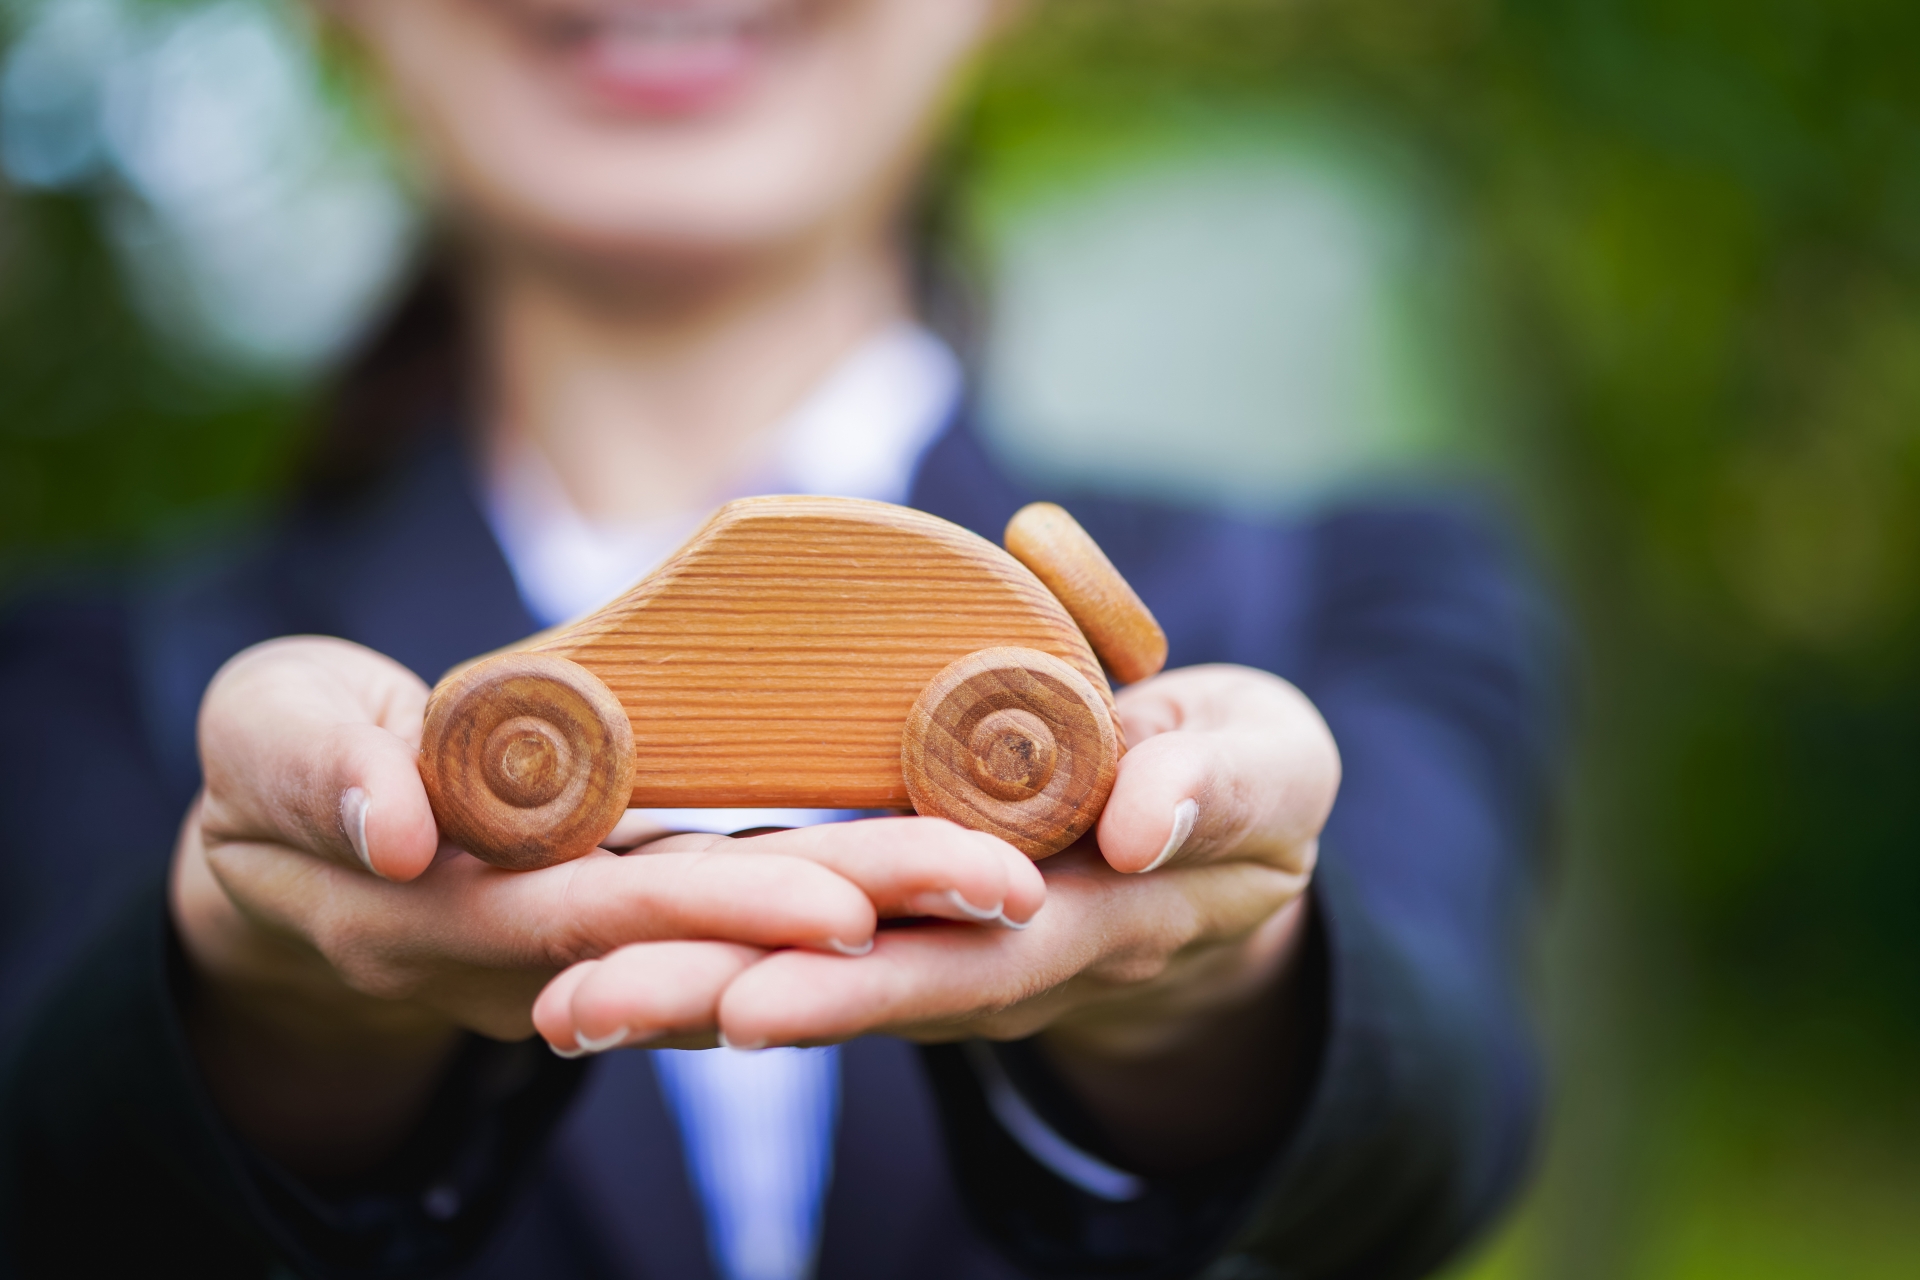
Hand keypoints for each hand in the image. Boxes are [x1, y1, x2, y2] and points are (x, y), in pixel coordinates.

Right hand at [173, 636, 1041, 1172]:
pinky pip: (750, 892)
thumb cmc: (275, 775)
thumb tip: (400, 826)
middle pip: (725, 931)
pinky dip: (846, 877)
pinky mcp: (638, 889)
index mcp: (465, 905)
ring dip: (884, 904)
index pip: (613, 916)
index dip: (723, 911)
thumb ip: (319, 770)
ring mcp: (608, 921)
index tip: (848, 910)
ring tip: (1013, 877)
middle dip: (866, 910)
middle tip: (1008, 886)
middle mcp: (559, 935)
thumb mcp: (263, 743)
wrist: (295, 843)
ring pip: (756, 920)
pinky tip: (944, 852)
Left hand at [533, 664, 1338, 1169]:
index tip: (749, 1009)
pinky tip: (599, 939)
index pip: (965, 964)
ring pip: (803, 970)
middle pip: (846, 991)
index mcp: (1087, 917)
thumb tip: (1141, 821)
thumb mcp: (1270, 768)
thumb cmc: (1238, 789)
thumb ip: (1215, 787)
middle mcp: (991, 953)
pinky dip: (701, 942)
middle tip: (585, 1012)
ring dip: (679, 989)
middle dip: (715, 1004)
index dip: (861, 989)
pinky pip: (793, 933)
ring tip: (560, 999)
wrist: (1200, 845)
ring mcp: (937, 941)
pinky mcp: (894, 909)